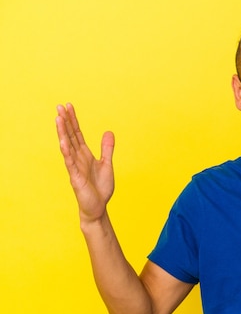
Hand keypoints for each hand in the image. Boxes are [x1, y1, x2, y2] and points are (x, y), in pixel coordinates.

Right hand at [56, 103, 114, 223]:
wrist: (98, 207)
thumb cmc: (100, 187)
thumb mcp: (107, 164)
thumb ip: (107, 149)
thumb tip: (109, 131)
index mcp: (85, 154)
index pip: (77, 134)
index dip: (73, 120)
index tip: (69, 106)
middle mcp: (78, 158)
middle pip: (70, 136)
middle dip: (65, 122)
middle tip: (59, 106)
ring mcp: (75, 167)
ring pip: (67, 146)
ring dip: (62, 133)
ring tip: (58, 118)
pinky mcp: (75, 177)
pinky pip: (70, 162)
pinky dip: (66, 152)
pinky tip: (63, 141)